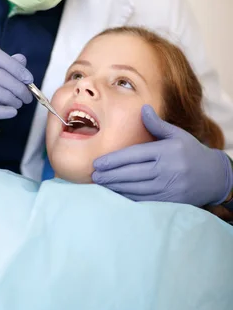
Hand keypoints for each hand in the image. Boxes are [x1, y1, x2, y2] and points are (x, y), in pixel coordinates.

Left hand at [92, 105, 231, 206]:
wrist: (214, 176)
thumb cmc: (191, 152)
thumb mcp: (177, 135)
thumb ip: (158, 124)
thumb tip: (143, 108)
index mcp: (166, 151)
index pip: (133, 156)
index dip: (113, 160)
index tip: (98, 163)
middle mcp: (166, 170)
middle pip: (131, 173)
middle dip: (110, 175)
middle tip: (94, 175)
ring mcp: (169, 187)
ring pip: (135, 188)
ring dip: (115, 187)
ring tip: (100, 184)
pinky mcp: (170, 201)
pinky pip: (144, 200)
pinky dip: (128, 198)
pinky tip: (116, 194)